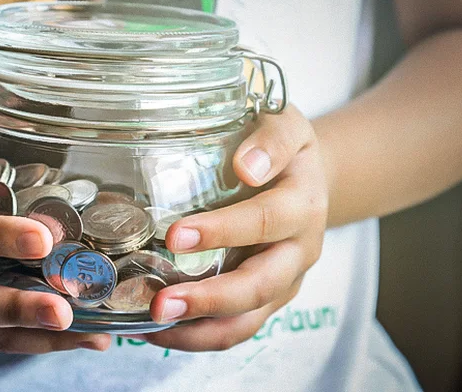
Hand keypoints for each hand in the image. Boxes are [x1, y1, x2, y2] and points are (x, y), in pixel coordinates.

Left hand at [143, 105, 328, 350]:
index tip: (177, 234)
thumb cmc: (284, 148)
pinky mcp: (268, 298)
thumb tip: (247, 165)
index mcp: (302, 205)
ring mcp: (285, 279)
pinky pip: (239, 328)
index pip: (264, 221)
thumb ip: (271, 139)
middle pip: (260, 284)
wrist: (308, 177)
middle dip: (210, 298)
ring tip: (153, 325)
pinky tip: (160, 330)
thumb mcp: (287, 126)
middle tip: (160, 302)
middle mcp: (298, 250)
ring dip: (202, 328)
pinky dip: (201, 336)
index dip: (222, 231)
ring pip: (249, 318)